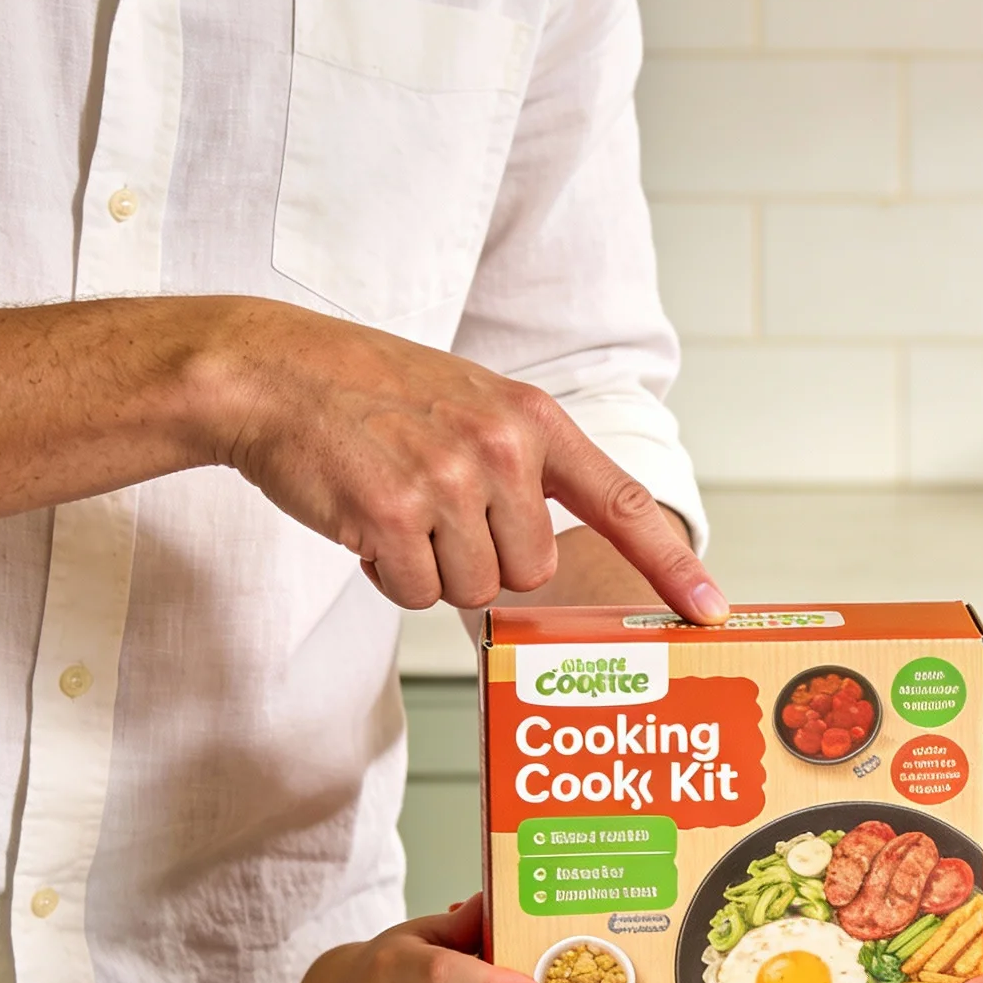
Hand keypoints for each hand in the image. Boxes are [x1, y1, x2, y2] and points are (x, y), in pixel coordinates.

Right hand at [212, 302, 725, 620]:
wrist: (273, 372)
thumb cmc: (368, 394)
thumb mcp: (468, 402)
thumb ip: (518, 465)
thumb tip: (540, 556)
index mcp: (531, 420)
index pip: (624, 503)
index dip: (672, 566)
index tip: (710, 610)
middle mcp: (502, 449)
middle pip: (530, 572)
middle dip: (482, 559)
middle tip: (430, 508)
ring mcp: (450, 482)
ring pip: (473, 590)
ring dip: (429, 568)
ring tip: (391, 505)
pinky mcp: (394, 517)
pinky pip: (414, 593)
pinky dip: (385, 575)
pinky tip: (362, 520)